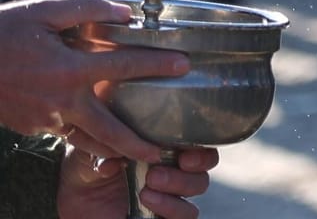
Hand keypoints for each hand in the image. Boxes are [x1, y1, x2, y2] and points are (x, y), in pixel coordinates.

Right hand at [0, 0, 189, 162]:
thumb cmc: (3, 33)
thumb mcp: (45, 11)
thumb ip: (88, 9)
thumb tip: (126, 12)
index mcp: (70, 68)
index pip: (124, 66)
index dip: (157, 64)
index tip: (183, 65)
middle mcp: (62, 99)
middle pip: (109, 128)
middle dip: (138, 142)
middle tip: (164, 149)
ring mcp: (46, 118)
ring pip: (87, 140)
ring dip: (115, 150)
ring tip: (140, 156)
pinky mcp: (34, 126)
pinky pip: (66, 135)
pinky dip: (87, 140)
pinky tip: (102, 139)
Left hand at [58, 144, 216, 218]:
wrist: (70, 195)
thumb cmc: (86, 164)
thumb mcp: (90, 150)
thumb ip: (102, 149)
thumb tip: (112, 162)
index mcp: (165, 149)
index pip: (200, 148)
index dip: (200, 151)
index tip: (184, 153)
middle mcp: (173, 173)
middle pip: (202, 175)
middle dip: (185, 174)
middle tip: (155, 173)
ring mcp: (168, 198)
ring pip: (196, 195)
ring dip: (176, 191)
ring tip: (146, 189)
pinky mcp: (159, 217)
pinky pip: (183, 217)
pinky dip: (171, 209)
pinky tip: (145, 201)